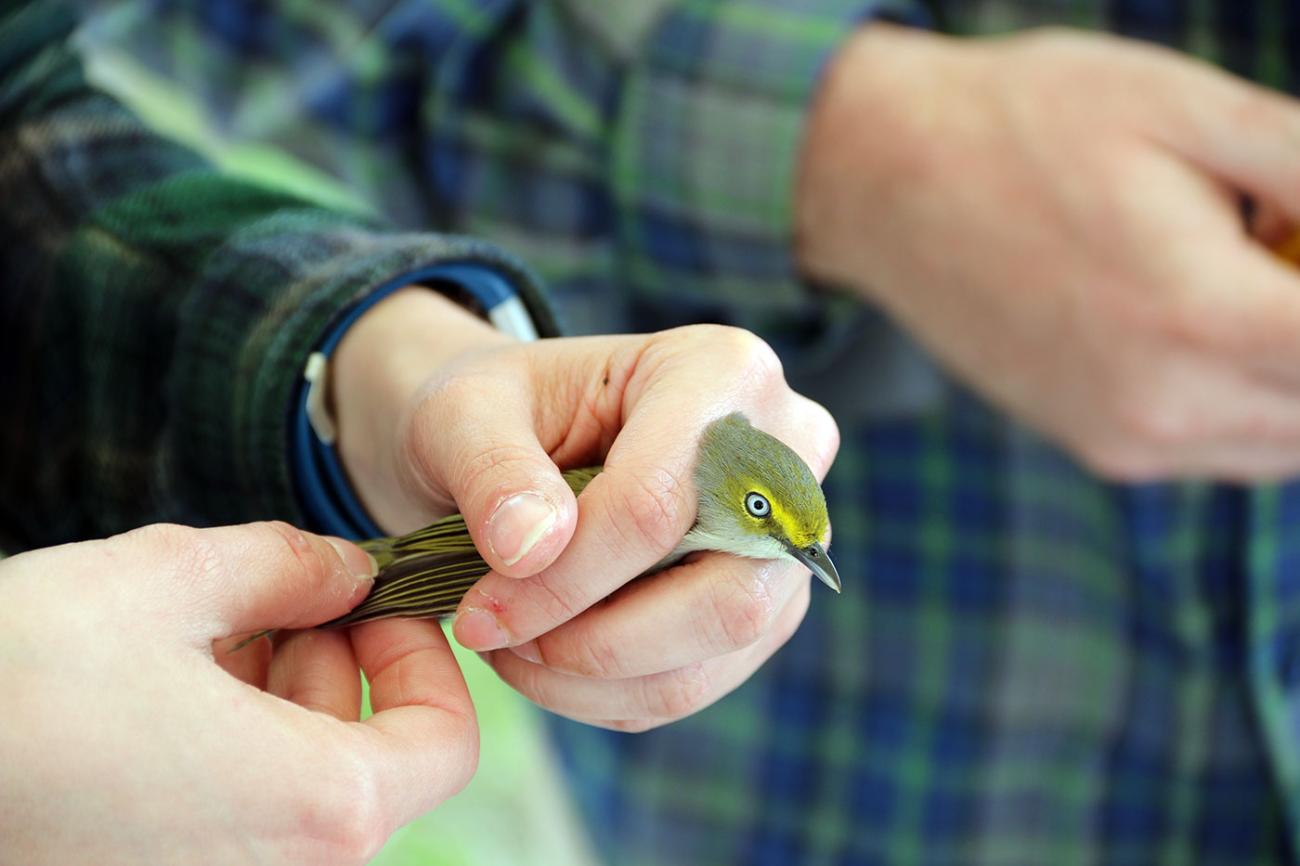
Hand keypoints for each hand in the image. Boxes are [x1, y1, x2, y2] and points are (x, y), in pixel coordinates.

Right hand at [0, 522, 476, 865]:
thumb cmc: (19, 679)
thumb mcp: (168, 580)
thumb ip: (289, 567)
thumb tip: (350, 572)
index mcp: (315, 808)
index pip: (446, 744)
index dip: (423, 660)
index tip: (370, 604)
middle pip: (375, 766)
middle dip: (339, 670)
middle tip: (281, 604)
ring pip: (304, 792)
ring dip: (281, 706)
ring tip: (209, 637)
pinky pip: (238, 819)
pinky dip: (232, 752)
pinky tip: (166, 691)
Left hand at [331, 289, 838, 730]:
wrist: (524, 432)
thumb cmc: (500, 409)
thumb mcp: (465, 411)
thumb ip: (491, 468)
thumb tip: (528, 548)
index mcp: (721, 372)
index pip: (657, 505)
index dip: (563, 579)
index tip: (478, 616)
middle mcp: (787, 451)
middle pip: (722, 596)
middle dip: (593, 641)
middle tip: (498, 639)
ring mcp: (788, 537)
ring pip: (716, 653)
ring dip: (596, 678)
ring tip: (514, 648)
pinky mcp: (768, 602)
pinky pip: (700, 680)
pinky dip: (612, 694)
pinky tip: (548, 660)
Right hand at [798, 24, 1299, 479]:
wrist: (882, 181)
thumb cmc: (1026, 125)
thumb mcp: (1190, 110)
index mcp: (1199, 319)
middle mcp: (1163, 407)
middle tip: (1282, 242)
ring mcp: (1123, 439)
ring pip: (1289, 442)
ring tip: (1254, 272)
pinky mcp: (1095, 443)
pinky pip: (1224, 447)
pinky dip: (1256, 396)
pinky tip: (1209, 313)